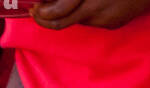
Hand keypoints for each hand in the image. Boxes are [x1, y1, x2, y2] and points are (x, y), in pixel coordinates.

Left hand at [30, 0, 149, 28]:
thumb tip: (55, 2)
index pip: (58, 12)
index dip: (42, 14)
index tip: (34, 9)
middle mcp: (97, 8)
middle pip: (63, 22)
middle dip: (47, 20)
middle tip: (37, 13)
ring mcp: (107, 18)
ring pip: (78, 21)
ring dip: (68, 14)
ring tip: (64, 3)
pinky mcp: (115, 23)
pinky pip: (94, 21)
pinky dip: (87, 13)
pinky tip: (91, 2)